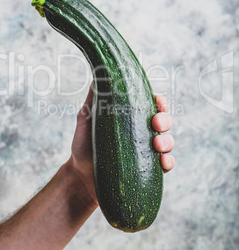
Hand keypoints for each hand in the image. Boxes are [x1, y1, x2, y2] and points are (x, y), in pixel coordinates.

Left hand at [70, 83, 174, 206]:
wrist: (80, 175)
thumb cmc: (84, 144)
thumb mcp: (86, 118)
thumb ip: (93, 98)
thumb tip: (98, 75)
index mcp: (130, 117)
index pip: (151, 105)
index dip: (160, 102)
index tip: (158, 103)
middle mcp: (142, 132)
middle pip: (164, 121)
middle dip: (165, 120)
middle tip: (156, 123)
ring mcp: (146, 151)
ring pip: (168, 142)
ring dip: (168, 141)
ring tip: (157, 145)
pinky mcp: (148, 169)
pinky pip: (166, 165)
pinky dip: (168, 162)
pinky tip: (163, 162)